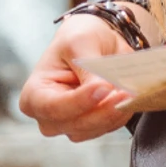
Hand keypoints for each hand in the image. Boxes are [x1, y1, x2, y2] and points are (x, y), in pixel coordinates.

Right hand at [17, 12, 134, 141]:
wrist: (95, 40)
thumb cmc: (78, 37)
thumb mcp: (80, 43)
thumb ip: (88, 68)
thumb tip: (104, 90)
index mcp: (34, 94)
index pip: (54, 107)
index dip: (80, 101)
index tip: (104, 87)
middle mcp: (48, 116)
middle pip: (75, 124)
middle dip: (103, 110)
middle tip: (126, 92)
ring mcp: (69, 124)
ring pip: (94, 129)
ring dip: (115, 113)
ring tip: (130, 92)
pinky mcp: (91, 126)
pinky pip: (108, 127)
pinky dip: (121, 114)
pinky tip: (129, 98)